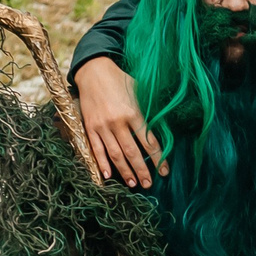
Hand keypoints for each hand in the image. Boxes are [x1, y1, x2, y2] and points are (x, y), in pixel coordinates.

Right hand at [75, 56, 164, 188]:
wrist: (93, 71)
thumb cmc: (120, 80)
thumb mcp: (139, 90)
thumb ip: (150, 108)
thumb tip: (165, 125)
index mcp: (133, 112)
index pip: (149, 141)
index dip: (158, 158)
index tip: (164, 171)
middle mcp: (118, 121)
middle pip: (132, 151)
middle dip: (142, 170)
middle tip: (149, 184)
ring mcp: (102, 125)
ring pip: (115, 154)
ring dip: (125, 171)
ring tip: (133, 184)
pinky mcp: (90, 127)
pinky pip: (96, 149)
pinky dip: (102, 163)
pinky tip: (108, 176)